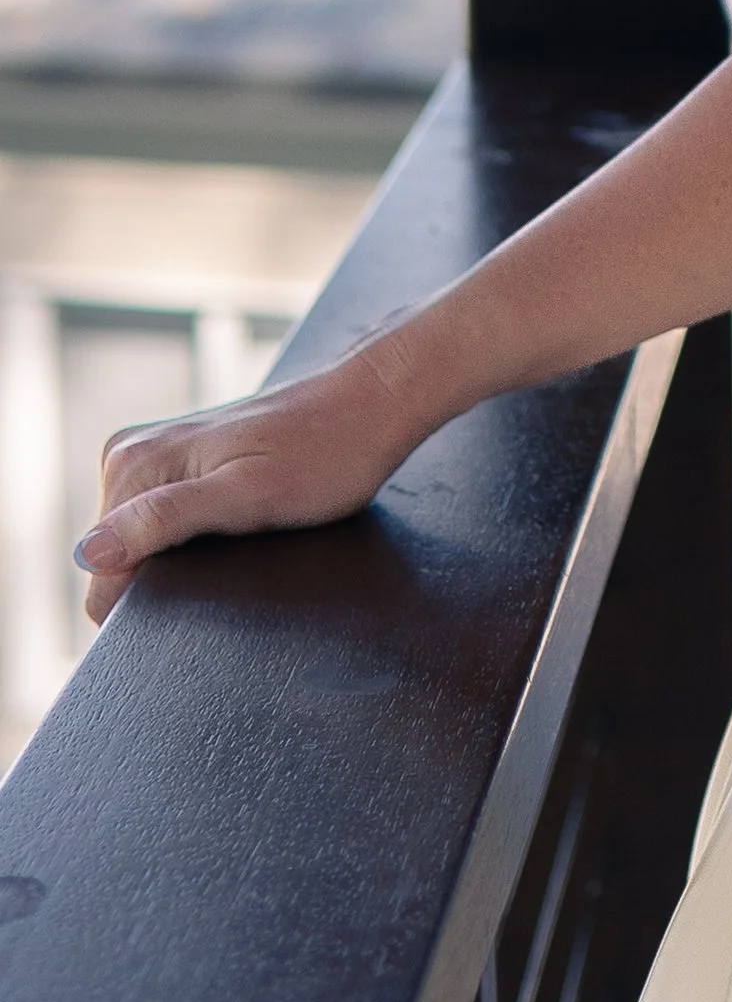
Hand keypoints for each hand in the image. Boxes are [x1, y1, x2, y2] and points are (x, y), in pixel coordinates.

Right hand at [76, 339, 427, 624]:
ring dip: (184, 556)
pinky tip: (238, 527)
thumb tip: (89, 553)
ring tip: (241, 535)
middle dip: (167, 572)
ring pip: (140, 541)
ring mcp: (158, 456)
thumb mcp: (249, 496)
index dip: (145, 596)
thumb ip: (165, 519)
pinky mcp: (185, 464)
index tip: (204, 577)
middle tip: (233, 550)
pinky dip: (198, 537)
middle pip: (117, 555)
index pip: (98, 569)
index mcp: (133, 462)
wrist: (373, 405)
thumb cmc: (324, 453)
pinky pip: (166, 521)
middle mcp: (132, 453)